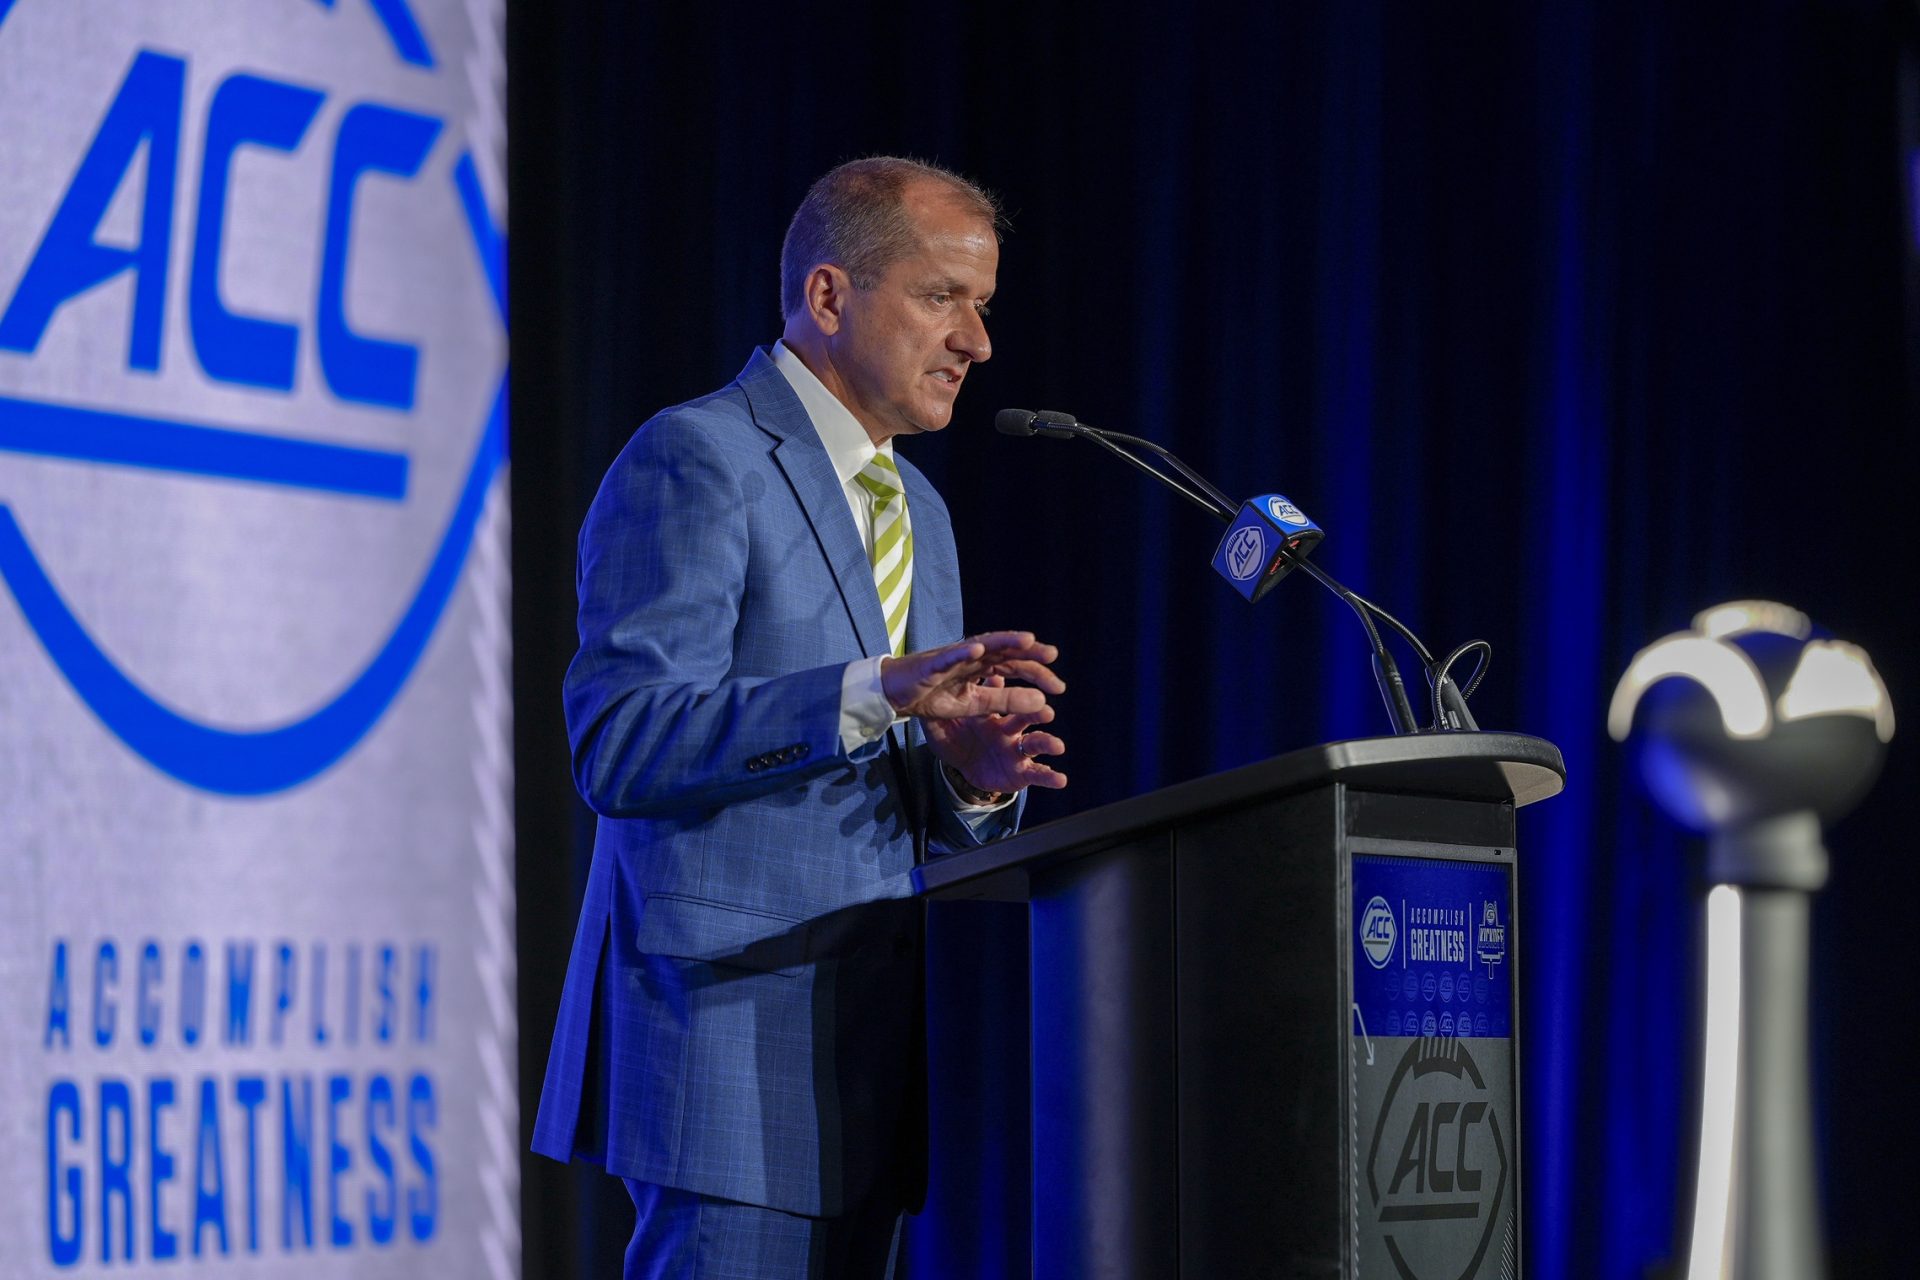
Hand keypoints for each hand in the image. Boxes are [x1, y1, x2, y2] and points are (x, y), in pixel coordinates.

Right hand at [880, 630, 1063, 719]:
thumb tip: (1042, 702)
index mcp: (982, 666)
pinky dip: (963, 652)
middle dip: (1028, 651)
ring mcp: (952, 656)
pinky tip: (977, 650)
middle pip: (1004, 650)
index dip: (1037, 673)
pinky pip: (949, 657)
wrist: (895, 694)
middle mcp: (971, 656)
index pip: (1015, 665)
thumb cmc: (933, 695)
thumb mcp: (974, 704)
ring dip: (1004, 641)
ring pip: (982, 645)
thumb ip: (1004, 701)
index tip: (1060, 687)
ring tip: (1026, 639)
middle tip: (1052, 655)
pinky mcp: (931, 663)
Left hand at [924, 676, 1067, 794]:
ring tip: (1057, 746)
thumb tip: (971, 672)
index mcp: (994, 713)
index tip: (1026, 684)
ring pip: (1036, 744)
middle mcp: (1011, 729)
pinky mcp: (1022, 772)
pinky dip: (1050, 777)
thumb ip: (963, 698)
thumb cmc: (960, 738)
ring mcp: (1017, 750)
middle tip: (1046, 711)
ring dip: (1048, 743)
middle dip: (1037, 713)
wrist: (962, 770)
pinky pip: (1037, 774)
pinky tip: (1061, 780)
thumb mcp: (955, 719)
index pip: (1008, 697)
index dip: (1016, 689)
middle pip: (1026, 717)